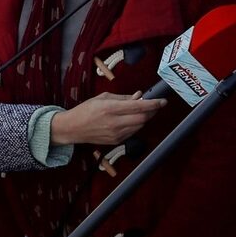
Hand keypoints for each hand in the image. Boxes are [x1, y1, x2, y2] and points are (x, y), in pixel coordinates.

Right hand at [51, 92, 166, 146]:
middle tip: (155, 105)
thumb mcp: (103, 98)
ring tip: (141, 110)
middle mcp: (114, 123)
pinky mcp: (116, 141)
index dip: (153, 103)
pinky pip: (133, 132)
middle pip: (143, 119)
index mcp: (111, 108)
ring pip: (140, 126)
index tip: (162, 101)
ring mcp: (116, 134)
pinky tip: (131, 119)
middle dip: (152, 111)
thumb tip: (139, 96)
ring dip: (144, 118)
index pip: (138, 106)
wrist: (72, 128)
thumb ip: (123, 97)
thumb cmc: (86, 110)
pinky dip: (136, 125)